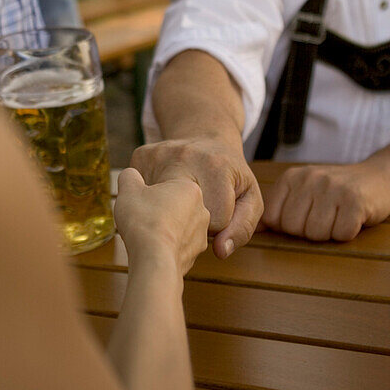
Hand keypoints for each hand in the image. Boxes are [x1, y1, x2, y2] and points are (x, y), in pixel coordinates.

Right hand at [114, 168, 209, 275]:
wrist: (154, 259)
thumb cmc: (143, 220)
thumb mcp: (129, 190)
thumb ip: (130, 177)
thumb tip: (131, 176)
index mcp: (190, 189)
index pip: (169, 186)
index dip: (151, 194)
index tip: (141, 202)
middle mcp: (202, 211)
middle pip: (176, 206)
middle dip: (161, 211)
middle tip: (143, 218)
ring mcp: (201, 235)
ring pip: (179, 228)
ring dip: (165, 230)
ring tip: (147, 235)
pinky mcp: (195, 256)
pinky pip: (178, 247)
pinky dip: (167, 248)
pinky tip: (153, 250)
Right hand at [129, 138, 261, 258]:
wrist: (205, 138)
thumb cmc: (230, 175)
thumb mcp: (250, 199)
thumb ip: (242, 229)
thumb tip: (220, 251)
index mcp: (216, 168)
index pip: (214, 224)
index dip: (217, 224)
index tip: (218, 206)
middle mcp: (184, 157)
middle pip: (180, 215)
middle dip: (187, 219)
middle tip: (195, 205)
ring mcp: (159, 156)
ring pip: (157, 208)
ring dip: (167, 212)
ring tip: (178, 201)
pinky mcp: (140, 157)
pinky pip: (140, 194)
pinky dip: (150, 200)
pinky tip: (161, 193)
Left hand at [260, 162, 389, 241]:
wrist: (380, 178)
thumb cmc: (336, 193)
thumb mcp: (303, 193)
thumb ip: (278, 210)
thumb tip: (253, 230)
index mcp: (291, 178)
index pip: (273, 219)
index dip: (290, 227)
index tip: (307, 216)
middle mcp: (310, 179)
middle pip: (293, 229)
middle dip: (309, 232)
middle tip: (326, 217)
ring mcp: (333, 188)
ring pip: (315, 234)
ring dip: (330, 233)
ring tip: (339, 216)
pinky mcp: (356, 201)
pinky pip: (341, 234)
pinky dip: (348, 233)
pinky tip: (353, 218)